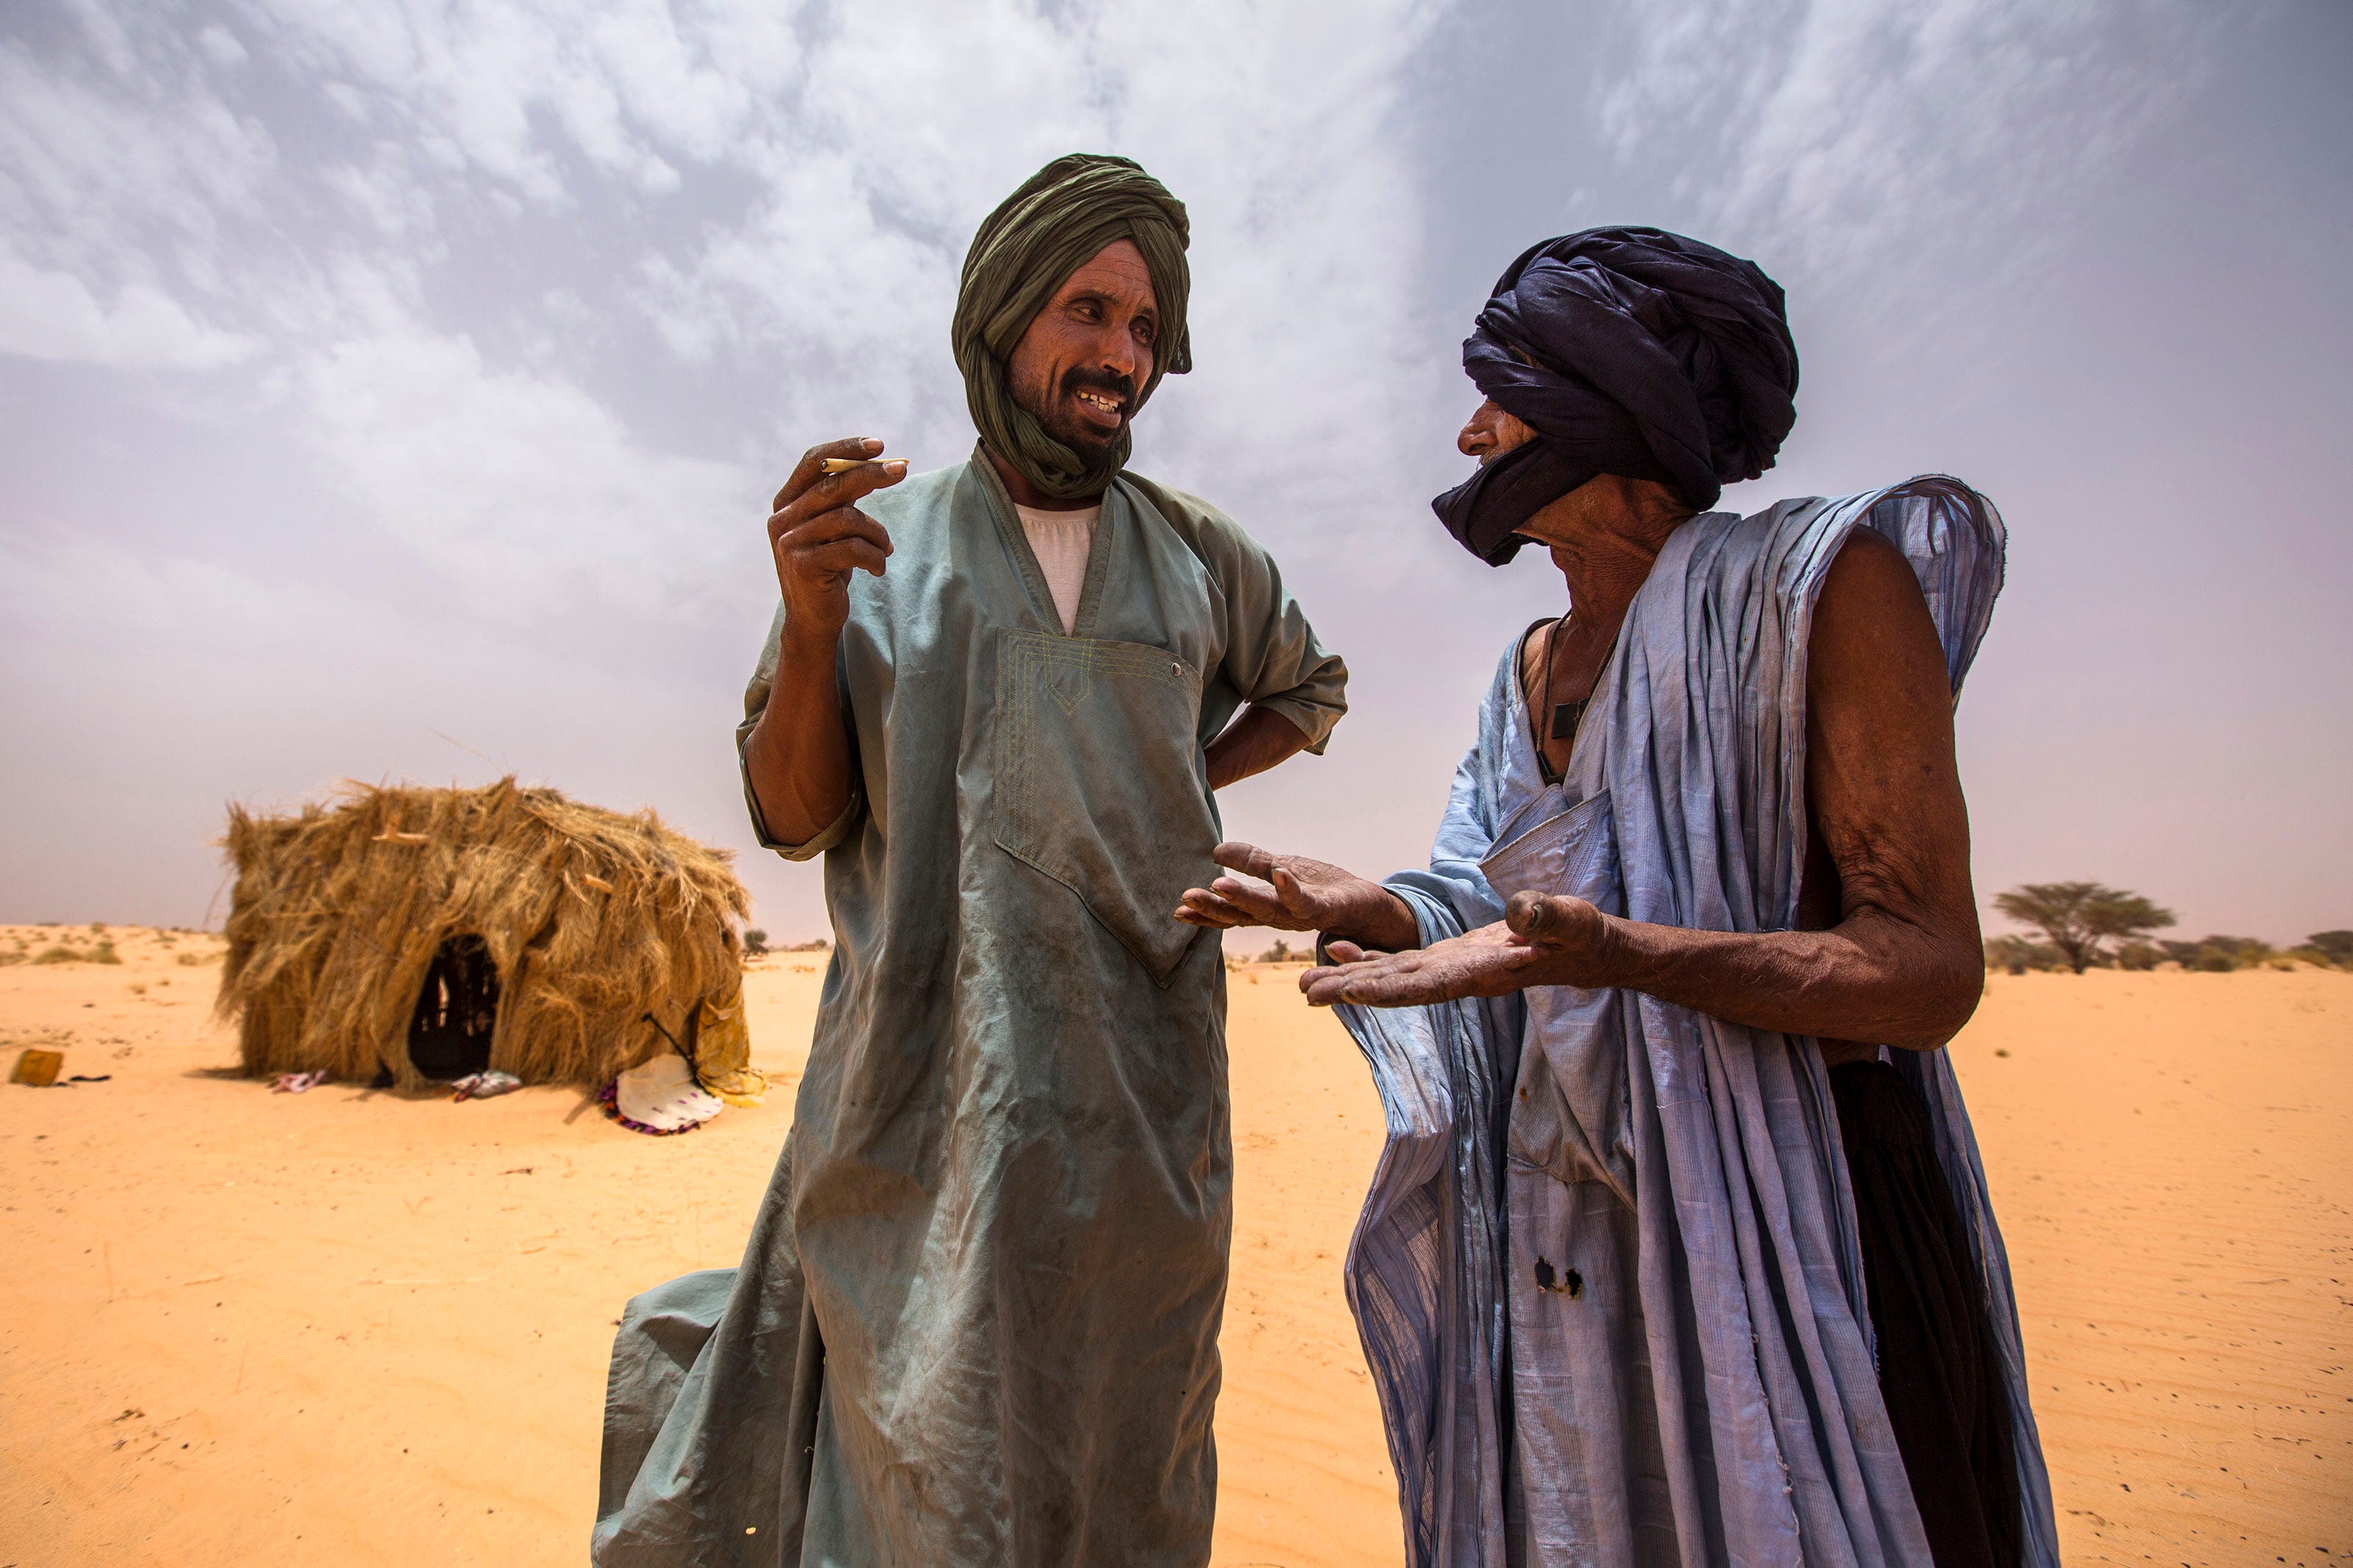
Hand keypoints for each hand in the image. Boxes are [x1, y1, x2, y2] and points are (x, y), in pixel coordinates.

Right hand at [767, 438, 907, 640]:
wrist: (813, 620)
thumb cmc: (830, 569)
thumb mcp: (834, 528)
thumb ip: (845, 498)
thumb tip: (884, 464)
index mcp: (786, 503)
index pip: (813, 462)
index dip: (845, 449)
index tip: (879, 446)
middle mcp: (782, 519)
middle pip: (833, 485)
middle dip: (872, 475)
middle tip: (902, 469)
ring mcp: (790, 542)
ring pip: (848, 519)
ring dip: (877, 533)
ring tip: (885, 549)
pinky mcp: (804, 565)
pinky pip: (852, 548)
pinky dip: (874, 557)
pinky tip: (878, 569)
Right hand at [1174, 842, 1415, 948]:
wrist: (1369, 904)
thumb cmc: (1325, 888)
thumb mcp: (1283, 868)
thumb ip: (1252, 863)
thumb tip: (1215, 851)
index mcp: (1267, 908)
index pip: (1231, 913)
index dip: (1205, 913)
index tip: (1179, 909)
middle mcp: (1281, 917)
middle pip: (1243, 916)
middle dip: (1214, 908)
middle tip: (1186, 897)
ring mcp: (1302, 914)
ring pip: (1269, 910)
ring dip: (1244, 899)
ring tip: (1219, 884)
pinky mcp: (1326, 907)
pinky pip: (1307, 900)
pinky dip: (1292, 888)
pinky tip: (1278, 873)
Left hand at [1299, 890, 1611, 1007]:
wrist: (1585, 950)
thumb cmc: (1583, 936)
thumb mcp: (1571, 921)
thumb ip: (1546, 917)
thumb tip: (1518, 912)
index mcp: (1484, 974)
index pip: (1429, 986)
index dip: (1388, 990)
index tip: (1350, 993)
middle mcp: (1460, 979)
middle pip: (1397, 988)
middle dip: (1352, 991)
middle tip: (1305, 994)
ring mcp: (1452, 971)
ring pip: (1392, 978)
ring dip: (1350, 980)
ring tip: (1305, 985)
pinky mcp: (1450, 960)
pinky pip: (1401, 963)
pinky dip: (1369, 959)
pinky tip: (1338, 950)